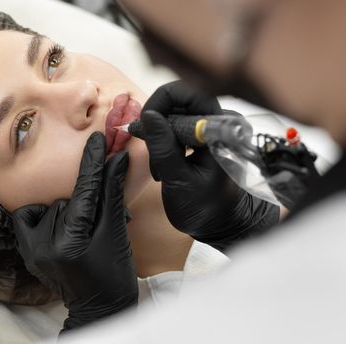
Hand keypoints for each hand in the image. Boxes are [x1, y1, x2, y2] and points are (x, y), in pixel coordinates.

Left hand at [12, 132, 137, 332]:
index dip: (92, 163)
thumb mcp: (117, 232)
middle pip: (67, 200)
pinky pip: (30, 219)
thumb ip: (112, 193)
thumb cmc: (115, 273)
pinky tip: (61, 228)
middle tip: (102, 224)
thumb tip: (117, 158)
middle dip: (86, 205)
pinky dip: (45, 217)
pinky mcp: (26, 252)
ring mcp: (31, 251)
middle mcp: (44, 246)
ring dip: (69, 212)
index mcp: (70, 242)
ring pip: (51, 208)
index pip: (83, 192)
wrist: (99, 308)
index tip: (97, 138)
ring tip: (84, 232)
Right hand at [142, 81, 279, 250]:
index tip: (144, 124)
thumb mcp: (178, 181)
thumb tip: (148, 115)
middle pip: (178, 101)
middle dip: (157, 125)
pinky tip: (164, 165)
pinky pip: (177, 126)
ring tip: (160, 169)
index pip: (188, 94)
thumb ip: (163, 147)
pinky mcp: (203, 136)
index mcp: (221, 131)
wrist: (223, 223)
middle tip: (149, 150)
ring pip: (174, 114)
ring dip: (160, 137)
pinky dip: (164, 142)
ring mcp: (212, 128)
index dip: (160, 103)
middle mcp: (220, 123)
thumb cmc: (206, 208)